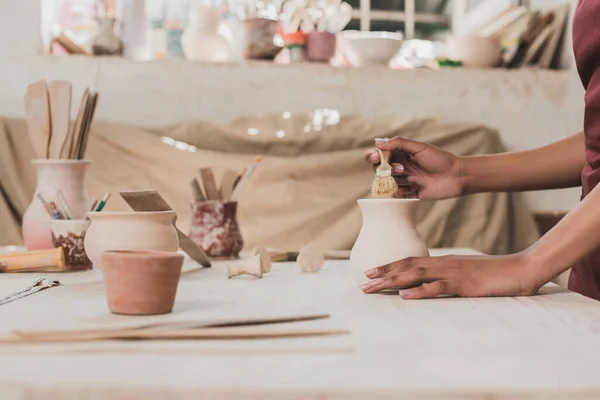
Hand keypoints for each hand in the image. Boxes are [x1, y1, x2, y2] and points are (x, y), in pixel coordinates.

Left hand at [360, 254, 540, 298]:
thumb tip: (432, 283)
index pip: (410, 261)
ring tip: (374, 286)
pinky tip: (406, 296)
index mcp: (443, 261)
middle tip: (363, 281)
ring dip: (393, 281)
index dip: (389, 266)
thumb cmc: (494, 274)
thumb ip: (448, 277)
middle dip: (383, 274)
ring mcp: (453, 273)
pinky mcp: (464, 285)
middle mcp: (444, 264)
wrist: (521, 269)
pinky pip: (438, 288)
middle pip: (407, 266)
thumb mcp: (466, 274)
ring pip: (416, 275)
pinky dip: (420, 292)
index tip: (371, 272)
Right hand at [366, 137, 462, 199]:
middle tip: (401, 169)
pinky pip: (397, 195)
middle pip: (380, 170)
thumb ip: (399, 144)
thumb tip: (378, 143)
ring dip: (397, 180)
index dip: (374, 156)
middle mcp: (401, 167)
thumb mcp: (419, 148)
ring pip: (388, 182)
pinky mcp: (410, 194)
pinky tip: (413, 188)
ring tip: (413, 178)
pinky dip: (400, 192)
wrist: (456, 176)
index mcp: (401, 155)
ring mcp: (405, 181)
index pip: (380, 155)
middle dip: (386, 170)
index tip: (377, 157)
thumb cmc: (440, 159)